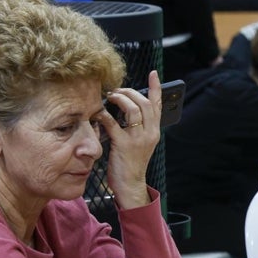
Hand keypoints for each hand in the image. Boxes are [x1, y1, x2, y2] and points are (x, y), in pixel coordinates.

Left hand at [97, 71, 161, 209]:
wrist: (130, 184)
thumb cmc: (132, 162)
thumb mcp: (141, 143)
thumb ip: (138, 126)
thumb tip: (127, 108)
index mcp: (155, 131)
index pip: (158, 105)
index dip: (156, 88)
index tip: (153, 73)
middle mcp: (150, 133)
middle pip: (144, 103)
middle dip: (129, 92)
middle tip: (117, 91)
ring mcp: (138, 139)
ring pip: (133, 109)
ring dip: (120, 100)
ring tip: (110, 99)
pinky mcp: (124, 145)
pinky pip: (114, 123)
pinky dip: (105, 115)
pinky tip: (98, 113)